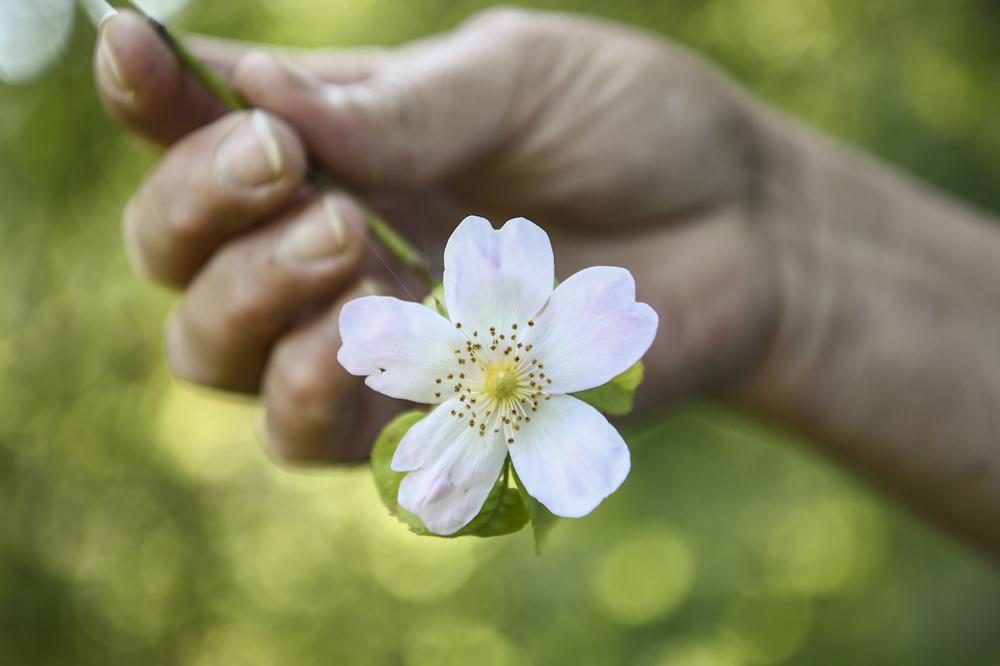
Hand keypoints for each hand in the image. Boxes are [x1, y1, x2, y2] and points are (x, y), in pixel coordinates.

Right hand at [95, 7, 780, 462]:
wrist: (744, 235)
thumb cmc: (635, 133)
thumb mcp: (521, 81)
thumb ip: (400, 106)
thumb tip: (256, 96)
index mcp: (342, 141)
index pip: (205, 127)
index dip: (152, 97)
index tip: (131, 49)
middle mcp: (330, 241)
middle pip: (180, 254)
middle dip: (202, 208)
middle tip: (294, 171)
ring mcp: (368, 337)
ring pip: (217, 350)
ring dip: (249, 298)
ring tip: (347, 240)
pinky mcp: (419, 418)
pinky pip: (306, 433)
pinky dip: (304, 391)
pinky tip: (355, 347)